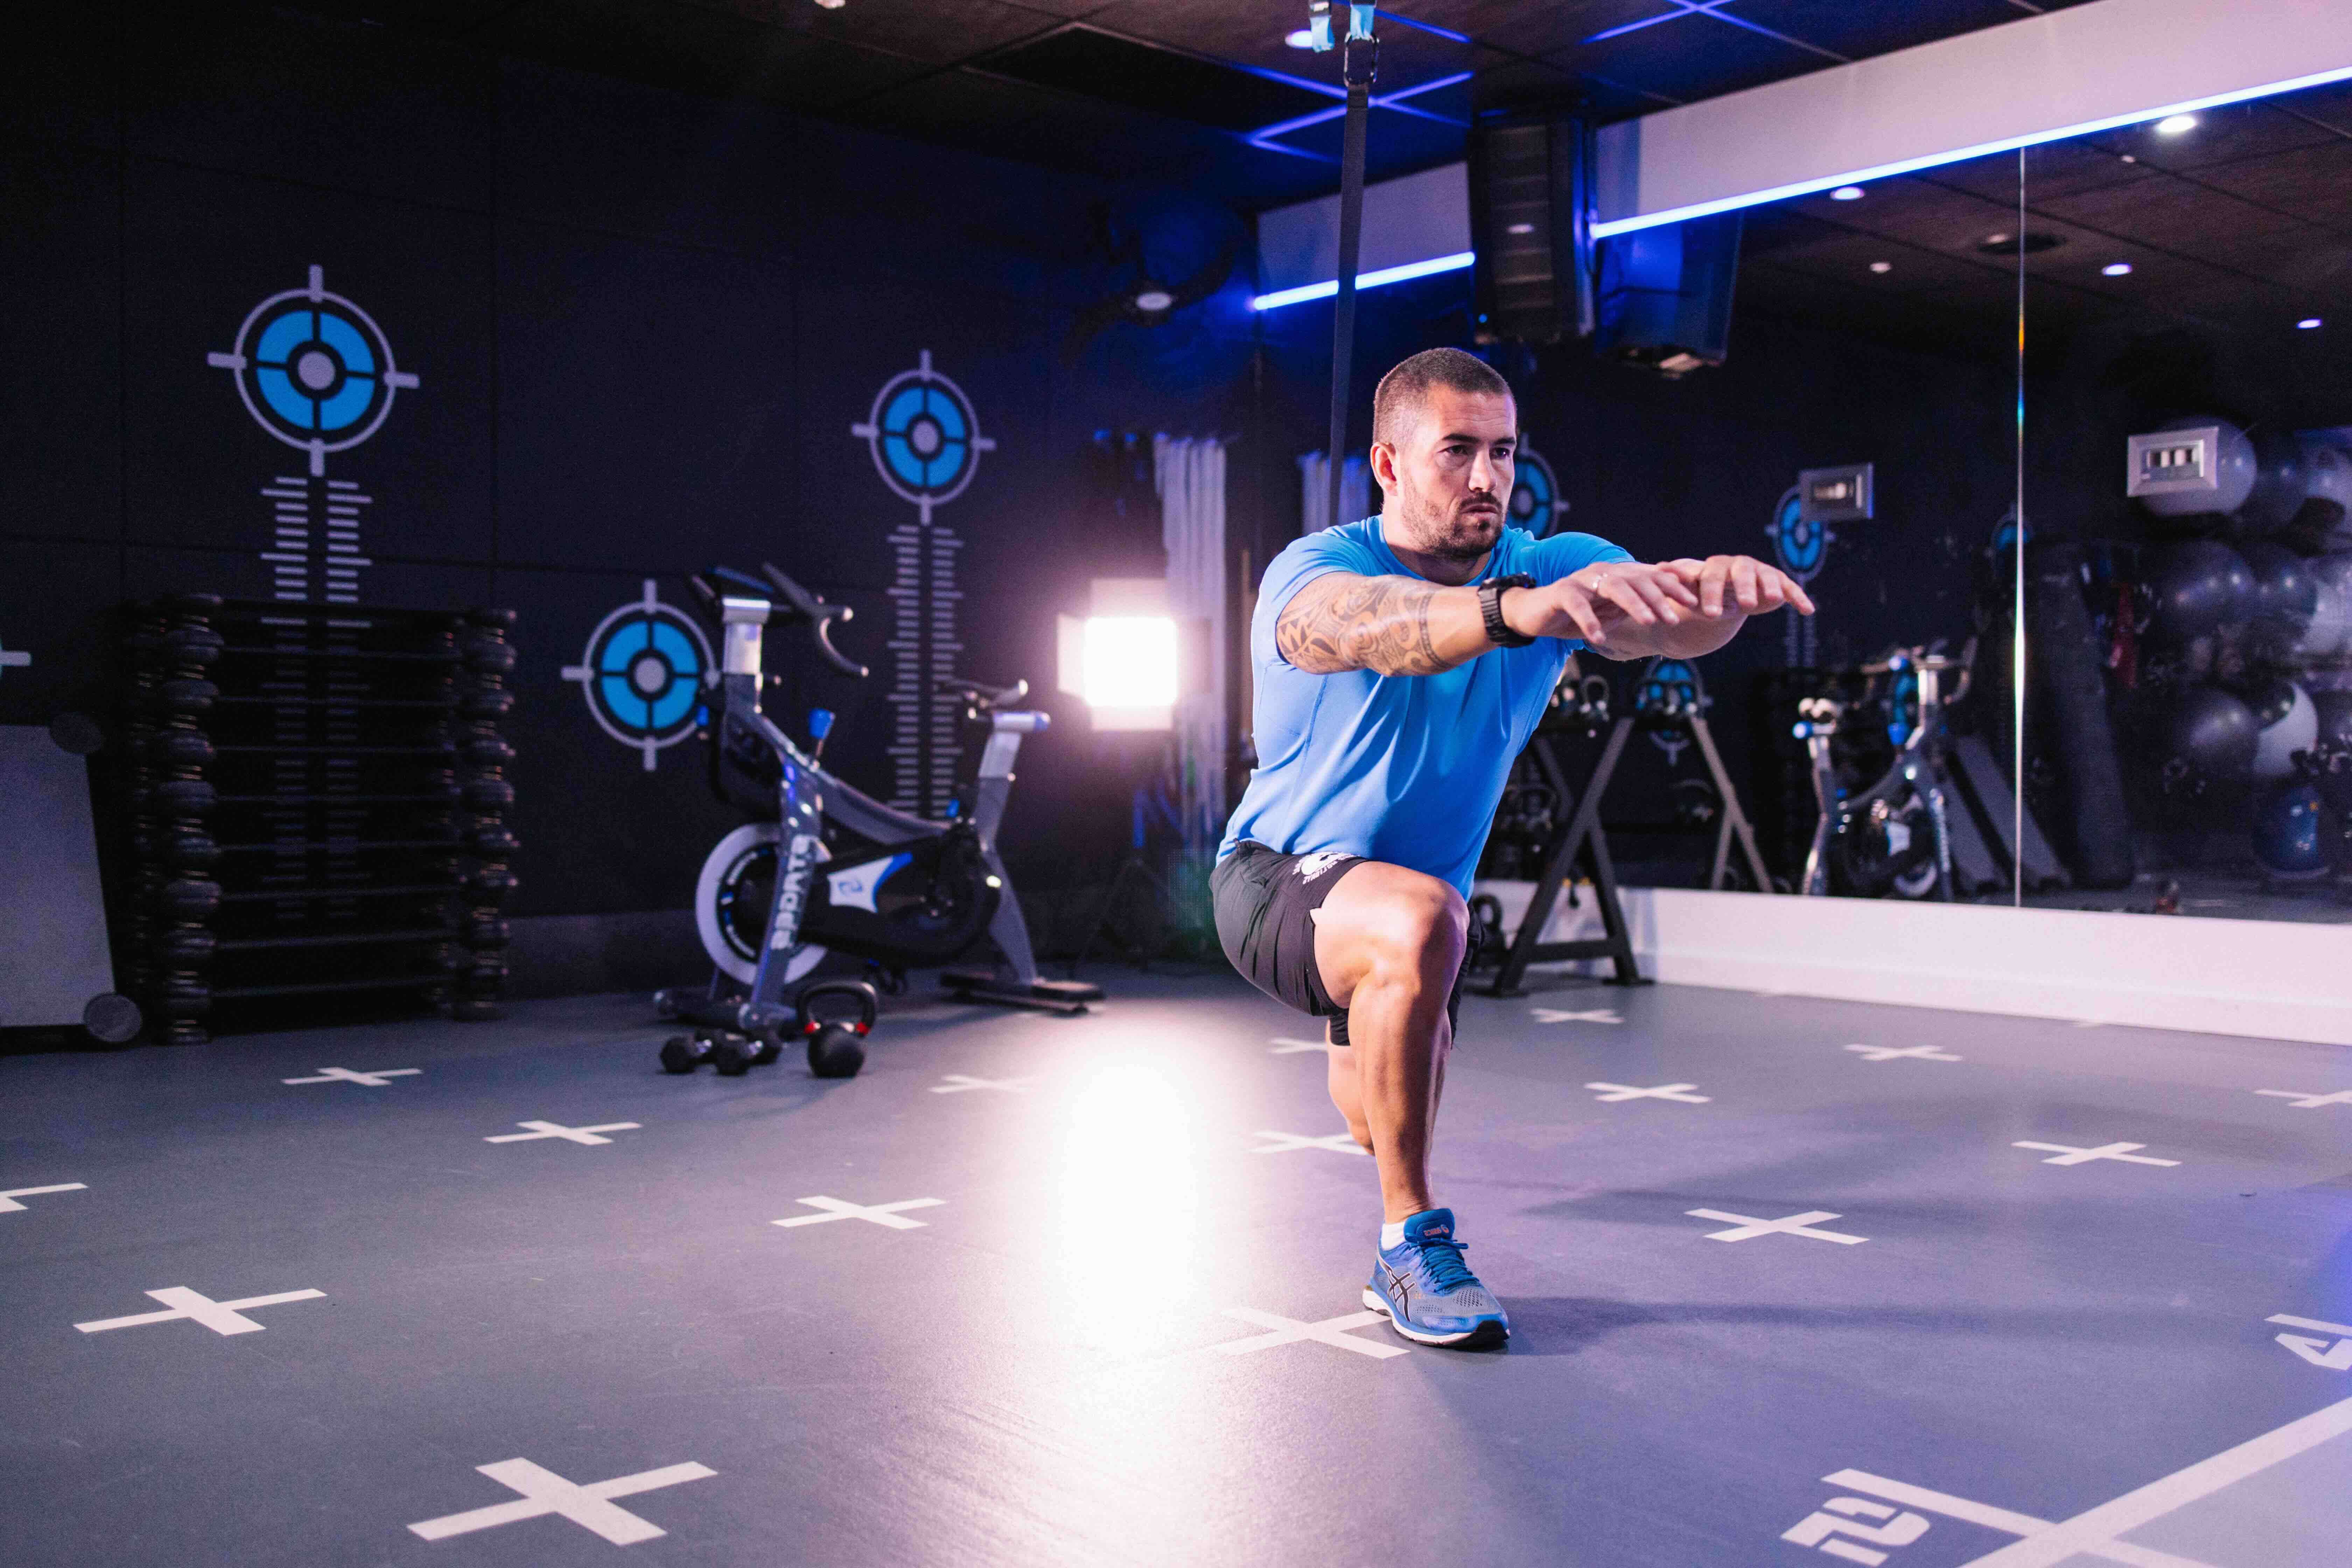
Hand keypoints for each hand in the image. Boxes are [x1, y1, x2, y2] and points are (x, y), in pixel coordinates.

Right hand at [1504, 561, 1700, 648]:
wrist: (1535, 613)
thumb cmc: (1576, 614)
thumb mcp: (1610, 612)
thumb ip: (1633, 608)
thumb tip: (1667, 612)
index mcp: (1618, 576)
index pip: (1651, 576)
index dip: (1674, 587)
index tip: (1695, 602)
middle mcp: (1603, 573)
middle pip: (1637, 580)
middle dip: (1659, 597)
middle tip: (1674, 617)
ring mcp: (1582, 580)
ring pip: (1614, 587)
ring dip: (1634, 605)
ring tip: (1649, 622)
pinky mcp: (1562, 592)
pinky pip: (1578, 605)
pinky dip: (1590, 621)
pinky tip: (1599, 639)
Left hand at [1657, 555, 1816, 618]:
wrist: (1728, 595)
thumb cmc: (1706, 593)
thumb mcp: (1692, 590)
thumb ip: (1679, 579)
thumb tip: (1658, 566)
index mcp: (1714, 568)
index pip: (1711, 575)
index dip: (1711, 592)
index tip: (1709, 614)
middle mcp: (1738, 566)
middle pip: (1740, 573)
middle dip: (1743, 588)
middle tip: (1744, 605)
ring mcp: (1760, 573)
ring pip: (1766, 577)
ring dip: (1769, 587)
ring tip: (1772, 600)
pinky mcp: (1778, 583)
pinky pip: (1789, 588)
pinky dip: (1798, 598)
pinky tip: (1808, 611)